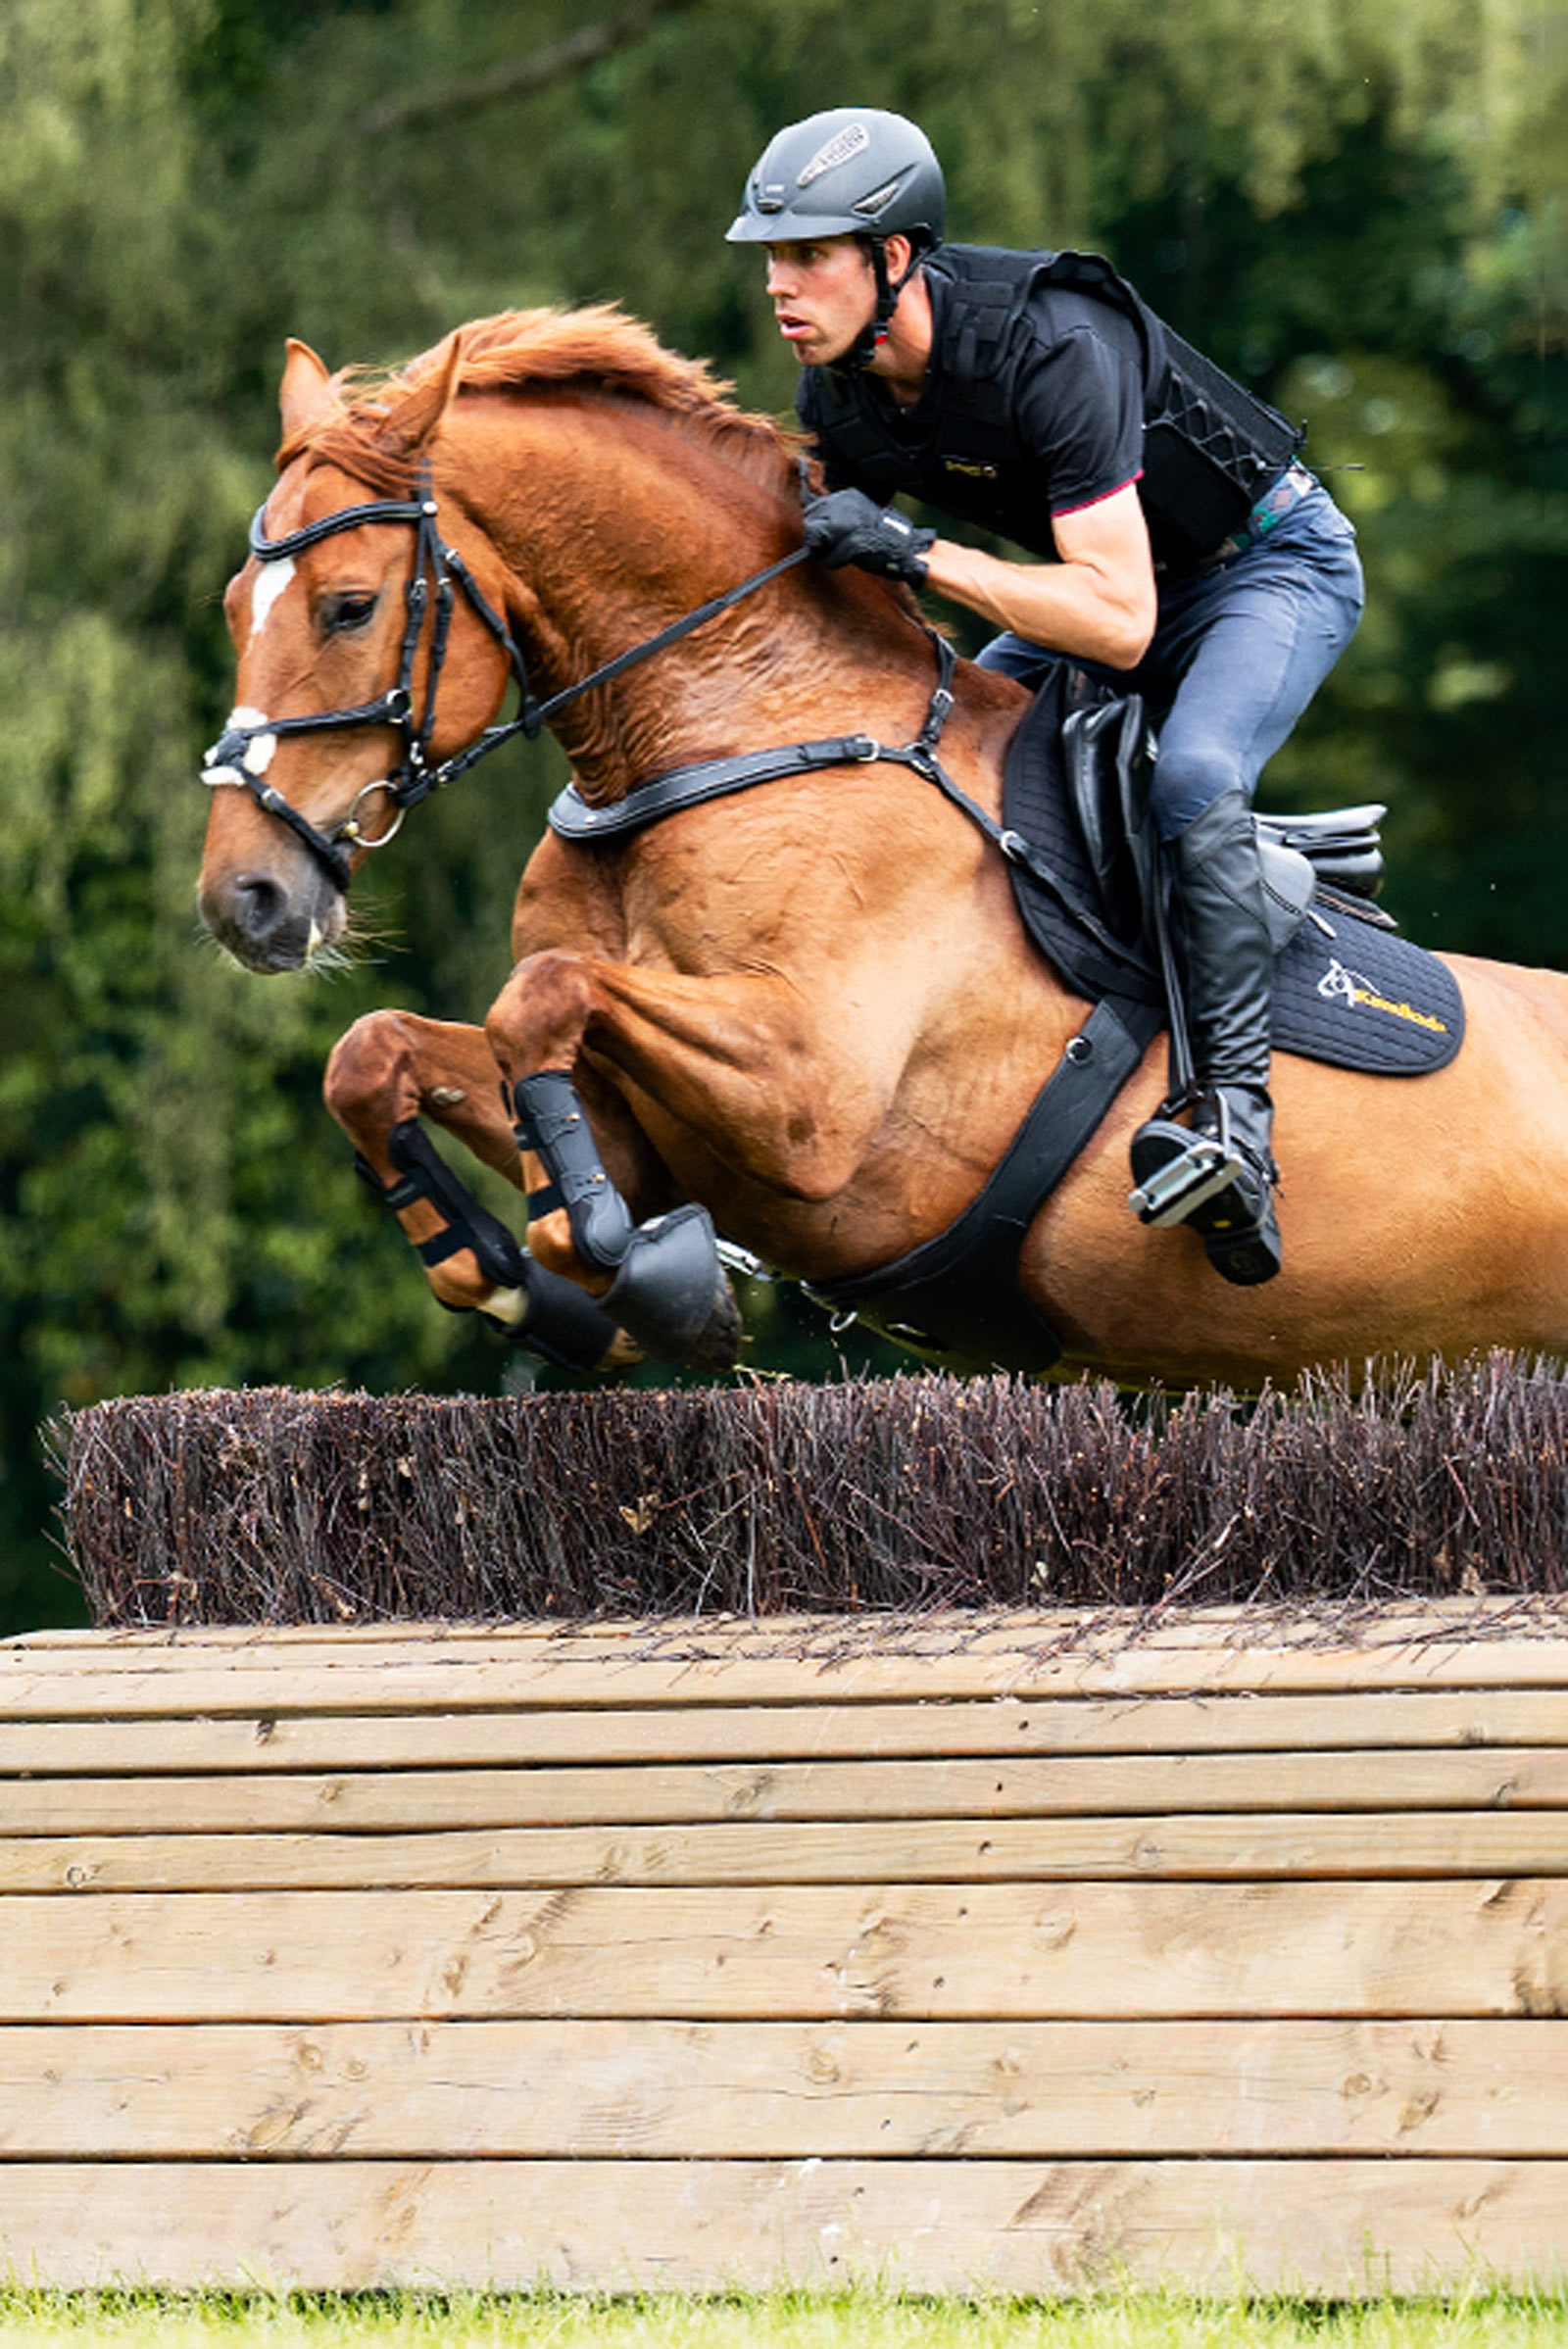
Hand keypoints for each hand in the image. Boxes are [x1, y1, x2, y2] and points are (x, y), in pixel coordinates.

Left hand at [801, 487, 934, 583]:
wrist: (908, 548)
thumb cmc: (880, 539)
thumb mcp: (855, 521)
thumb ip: (833, 522)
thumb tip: (809, 533)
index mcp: (847, 496)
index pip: (812, 509)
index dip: (812, 527)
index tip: (818, 539)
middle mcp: (848, 504)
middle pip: (811, 523)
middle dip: (816, 540)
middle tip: (830, 549)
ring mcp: (851, 521)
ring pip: (819, 539)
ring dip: (827, 553)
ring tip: (842, 555)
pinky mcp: (855, 540)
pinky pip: (832, 556)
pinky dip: (836, 562)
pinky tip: (850, 560)